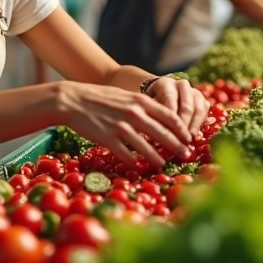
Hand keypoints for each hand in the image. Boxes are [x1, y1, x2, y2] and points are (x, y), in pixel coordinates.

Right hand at [60, 82, 193, 168]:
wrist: (73, 100)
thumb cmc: (100, 98)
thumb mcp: (125, 95)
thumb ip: (143, 105)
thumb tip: (161, 116)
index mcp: (140, 101)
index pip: (169, 116)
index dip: (182, 129)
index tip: (189, 138)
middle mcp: (134, 113)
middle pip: (163, 133)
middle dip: (177, 146)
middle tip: (186, 155)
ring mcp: (121, 127)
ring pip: (146, 147)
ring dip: (157, 158)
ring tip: (164, 165)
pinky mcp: (108, 139)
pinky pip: (126, 155)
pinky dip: (134, 162)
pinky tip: (139, 166)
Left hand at [141, 76, 208, 137]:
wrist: (160, 94)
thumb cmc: (151, 103)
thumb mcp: (148, 106)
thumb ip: (154, 115)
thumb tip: (157, 132)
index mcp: (165, 84)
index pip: (170, 99)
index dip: (172, 118)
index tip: (171, 134)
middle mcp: (182, 85)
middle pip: (187, 106)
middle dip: (185, 125)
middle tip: (181, 140)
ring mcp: (194, 91)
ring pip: (198, 110)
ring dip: (194, 126)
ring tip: (189, 140)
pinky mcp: (203, 99)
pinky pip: (205, 112)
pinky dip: (200, 124)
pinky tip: (194, 135)